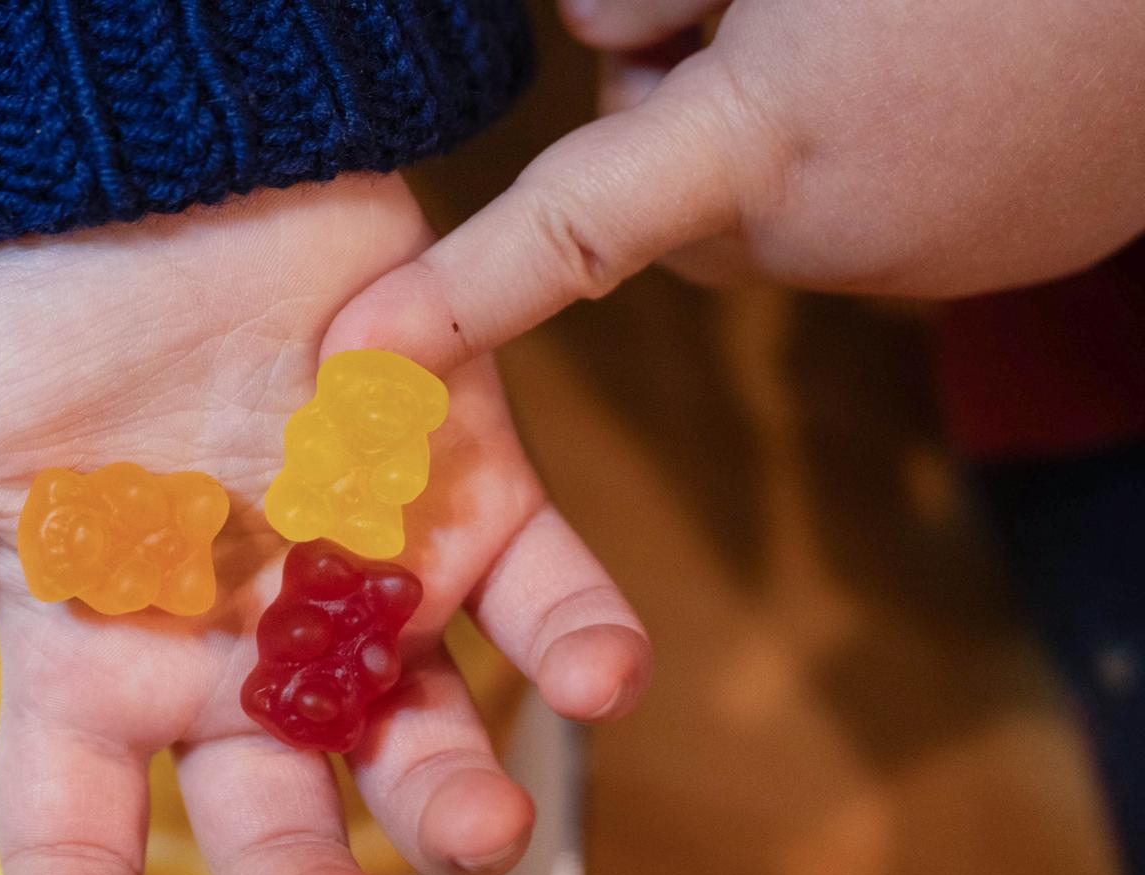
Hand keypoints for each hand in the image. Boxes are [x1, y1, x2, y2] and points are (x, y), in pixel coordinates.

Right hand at [0, 175, 648, 874]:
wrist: (156, 154)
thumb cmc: (28, 292)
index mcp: (95, 652)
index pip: (75, 818)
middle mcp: (230, 644)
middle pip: (265, 804)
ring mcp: (352, 579)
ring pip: (410, 719)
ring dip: (451, 784)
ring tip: (481, 825)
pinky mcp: (456, 494)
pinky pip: (533, 583)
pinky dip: (576, 633)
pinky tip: (603, 678)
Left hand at [324, 0, 1144, 366]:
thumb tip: (600, 31)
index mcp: (769, 140)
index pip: (569, 227)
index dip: (458, 293)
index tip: (356, 359)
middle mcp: (833, 230)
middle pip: (660, 193)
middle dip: (664, 116)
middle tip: (756, 8)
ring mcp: (928, 254)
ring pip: (761, 196)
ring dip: (764, 121)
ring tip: (876, 20)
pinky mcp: (1000, 247)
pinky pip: (865, 202)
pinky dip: (862, 143)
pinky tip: (946, 54)